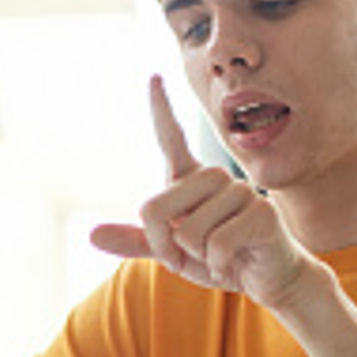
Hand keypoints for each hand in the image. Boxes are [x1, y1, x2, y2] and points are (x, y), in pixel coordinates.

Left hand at [89, 75, 320, 307]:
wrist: (264, 279)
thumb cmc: (219, 259)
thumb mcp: (174, 253)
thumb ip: (138, 242)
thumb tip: (91, 235)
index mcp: (191, 179)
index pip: (171, 137)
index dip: (160, 108)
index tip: (152, 77)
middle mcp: (215, 177)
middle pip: (157, 208)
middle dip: (166, 245)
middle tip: (192, 255)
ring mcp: (241, 192)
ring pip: (189, 232)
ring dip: (197, 257)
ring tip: (218, 257)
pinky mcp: (262, 214)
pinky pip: (217, 244)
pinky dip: (218, 265)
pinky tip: (235, 262)